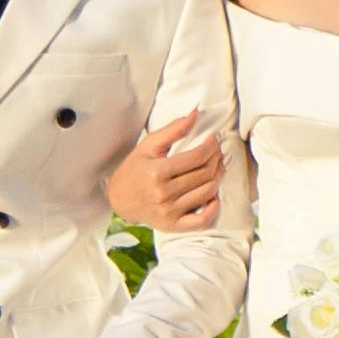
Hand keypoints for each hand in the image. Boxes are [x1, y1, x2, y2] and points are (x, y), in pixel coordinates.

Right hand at [106, 109, 228, 235]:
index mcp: (157, 172)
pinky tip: (215, 196)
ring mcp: (169, 212)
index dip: (211, 145)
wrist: (119, 199)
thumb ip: (174, 129)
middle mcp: (163, 194)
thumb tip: (196, 113)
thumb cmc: (135, 169)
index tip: (214, 138)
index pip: (197, 157)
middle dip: (217, 158)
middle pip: (205, 174)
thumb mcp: (149, 145)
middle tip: (218, 151)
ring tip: (218, 166)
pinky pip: (202, 221)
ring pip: (207, 193)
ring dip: (219, 177)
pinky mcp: (173, 225)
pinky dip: (213, 208)